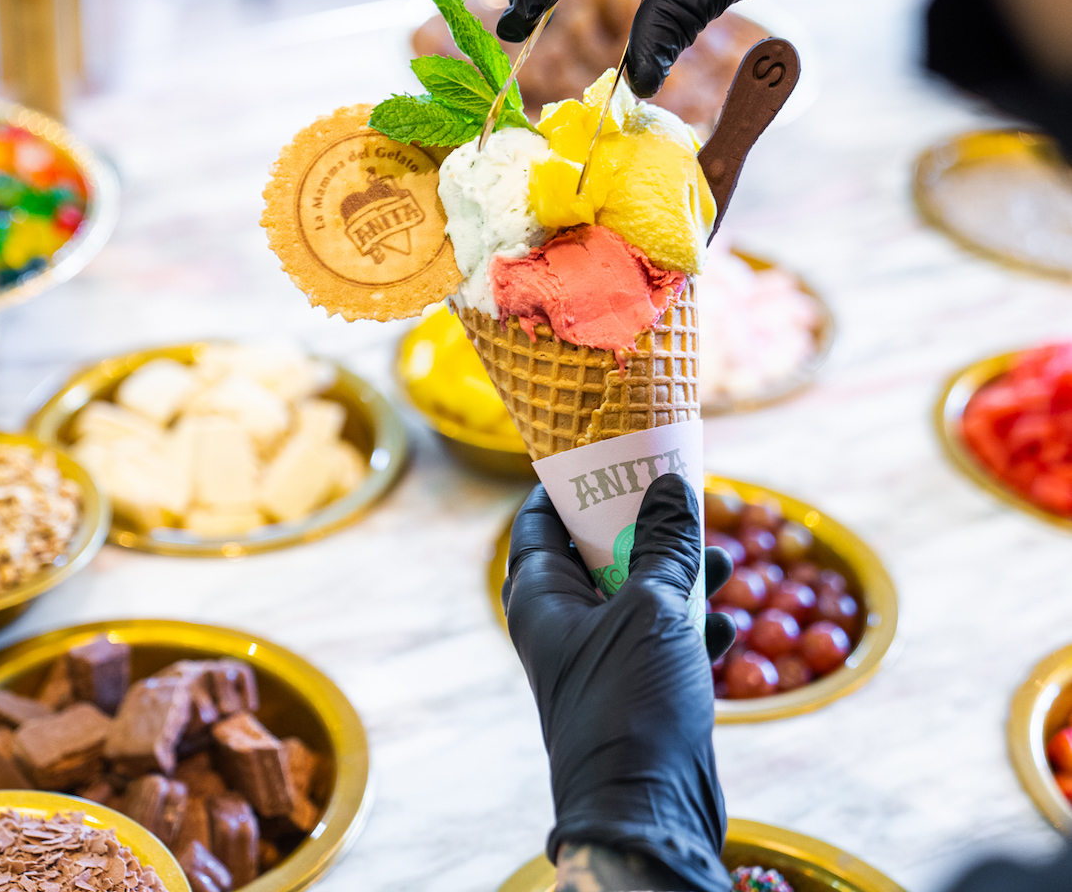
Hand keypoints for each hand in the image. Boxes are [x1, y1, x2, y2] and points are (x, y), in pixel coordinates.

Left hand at [502, 475, 735, 891]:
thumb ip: (662, 545)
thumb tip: (670, 487)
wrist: (644, 810)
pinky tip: (723, 621)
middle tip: (683, 498)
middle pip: (594, 552)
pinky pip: (659, 640)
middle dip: (640, 525)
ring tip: (722, 559)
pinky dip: (688, 624)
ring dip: (676, 574)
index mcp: (540, 597)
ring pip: (634, 595)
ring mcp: (598, 658)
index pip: (540, 520)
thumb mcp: (651, 610)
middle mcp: (561, 624)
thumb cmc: (630, 703)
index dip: (572, 484)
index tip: (612, 454)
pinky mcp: (633, 690)